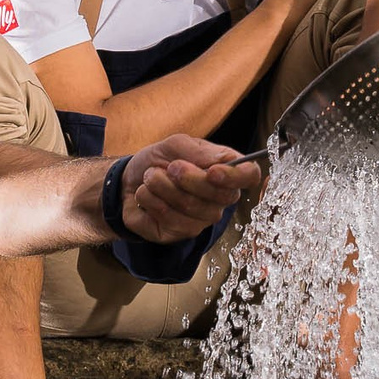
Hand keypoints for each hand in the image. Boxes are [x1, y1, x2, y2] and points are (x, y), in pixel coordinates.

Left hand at [120, 136, 259, 240]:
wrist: (129, 179)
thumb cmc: (159, 161)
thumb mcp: (177, 145)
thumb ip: (199, 152)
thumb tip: (221, 163)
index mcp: (225, 172)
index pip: (250, 176)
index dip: (235, 177)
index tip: (213, 171)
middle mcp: (219, 200)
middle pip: (220, 196)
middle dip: (188, 178)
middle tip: (170, 167)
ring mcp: (201, 220)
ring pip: (190, 207)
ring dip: (162, 186)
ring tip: (151, 177)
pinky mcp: (178, 234)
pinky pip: (169, 219)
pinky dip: (150, 200)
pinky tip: (145, 195)